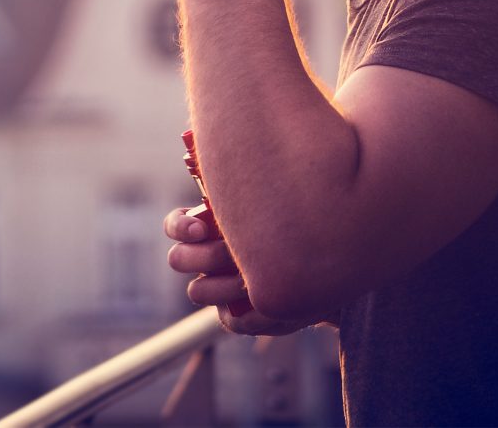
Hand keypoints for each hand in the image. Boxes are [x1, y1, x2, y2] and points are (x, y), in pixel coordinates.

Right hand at [164, 206, 310, 337]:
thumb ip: (250, 198)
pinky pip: (229, 320)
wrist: (322, 267)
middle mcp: (205, 258)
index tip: (202, 229)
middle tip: (232, 253)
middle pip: (178, 259)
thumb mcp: (272, 208)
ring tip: (250, 280)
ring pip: (197, 290)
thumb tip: (239, 177)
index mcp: (206, 229)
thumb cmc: (291, 227)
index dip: (180, 227)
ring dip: (222, 285)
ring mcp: (216, 287)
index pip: (175, 226)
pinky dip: (248, 314)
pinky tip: (266, 302)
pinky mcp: (233, 315)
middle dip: (203, 256)